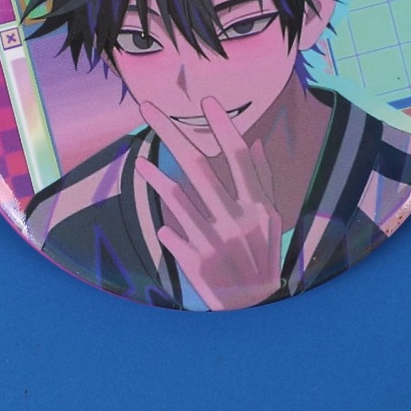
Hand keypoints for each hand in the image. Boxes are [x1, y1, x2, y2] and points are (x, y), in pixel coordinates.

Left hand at [135, 97, 282, 310]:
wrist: (256, 310)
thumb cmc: (262, 257)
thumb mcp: (270, 221)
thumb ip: (262, 182)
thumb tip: (256, 143)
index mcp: (257, 206)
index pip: (238, 156)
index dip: (222, 127)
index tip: (206, 100)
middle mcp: (236, 220)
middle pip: (198, 164)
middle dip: (170, 131)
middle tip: (147, 106)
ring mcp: (215, 242)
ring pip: (177, 196)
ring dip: (155, 176)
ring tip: (139, 160)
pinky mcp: (198, 263)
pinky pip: (173, 233)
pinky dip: (166, 226)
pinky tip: (162, 224)